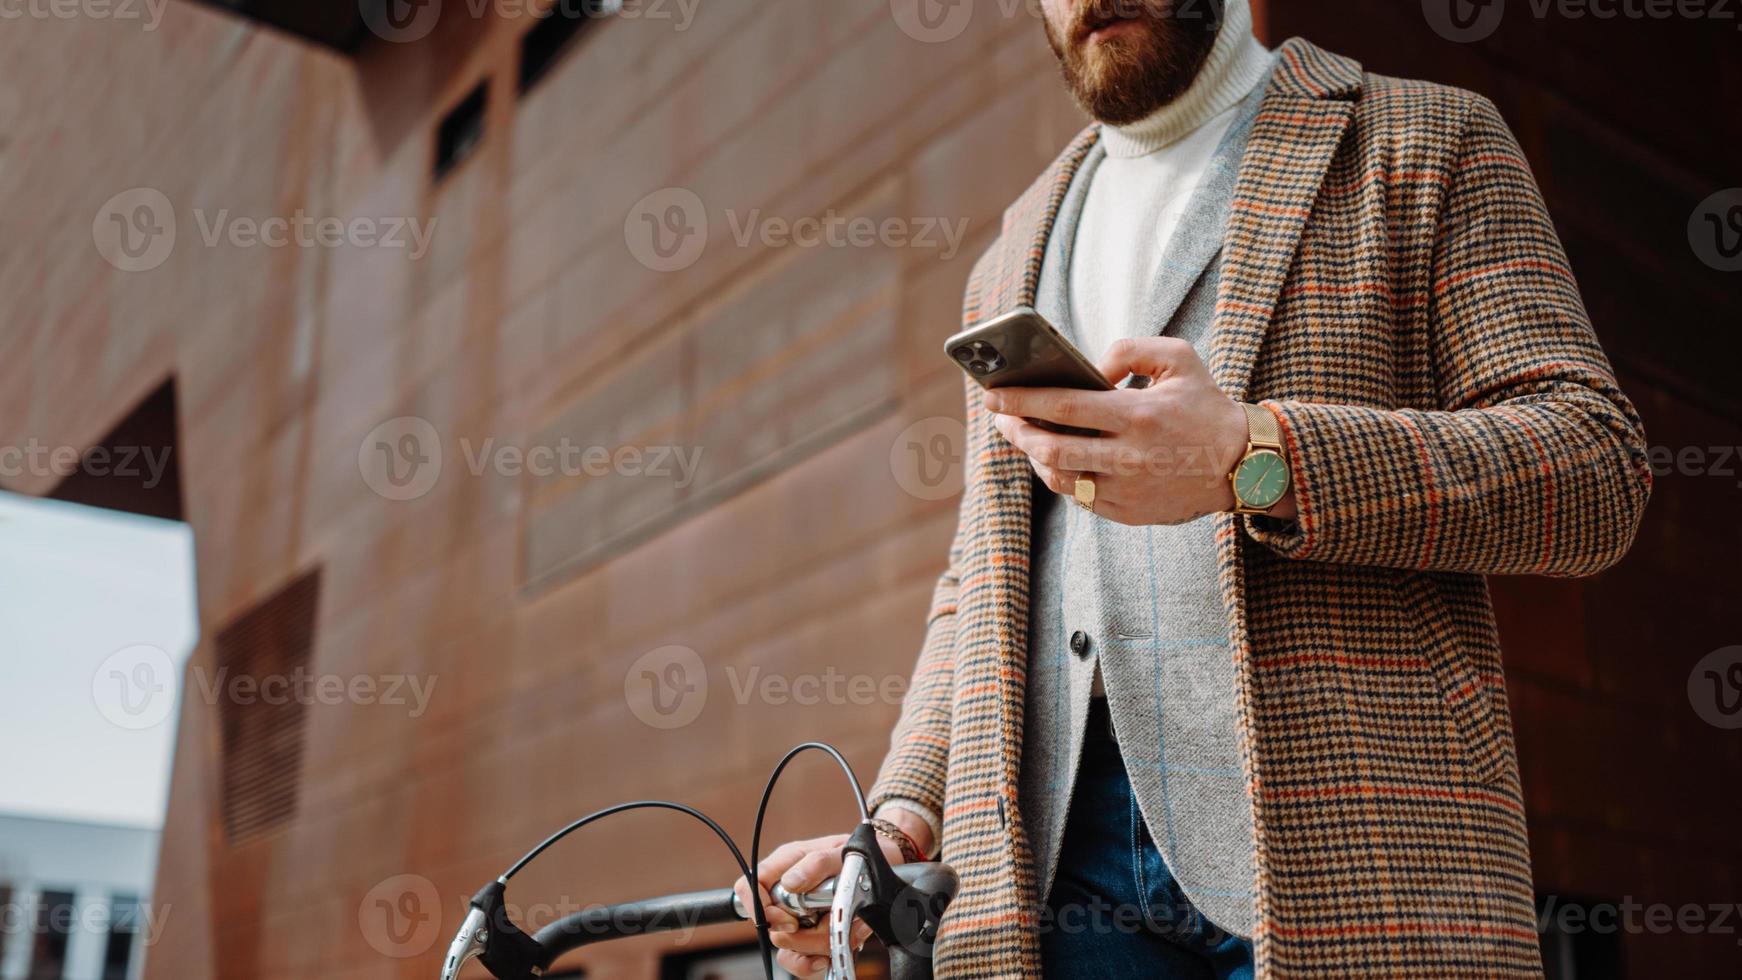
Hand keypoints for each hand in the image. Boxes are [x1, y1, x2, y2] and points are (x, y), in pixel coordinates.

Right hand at [731, 830, 910, 976]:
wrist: (883, 865)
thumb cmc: (857, 853)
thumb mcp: (840, 850)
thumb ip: (815, 863)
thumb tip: (790, 883)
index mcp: (785, 865)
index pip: (748, 887)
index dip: (759, 908)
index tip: (788, 919)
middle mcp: (786, 892)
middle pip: (772, 926)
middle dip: (803, 933)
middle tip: (828, 922)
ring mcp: (797, 916)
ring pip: (787, 947)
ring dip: (818, 945)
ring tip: (849, 929)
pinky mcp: (810, 935)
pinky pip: (797, 960)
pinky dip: (813, 962)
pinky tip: (829, 955)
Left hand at [985, 337, 1286, 524]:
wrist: (1243, 464)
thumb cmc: (1204, 405)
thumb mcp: (1179, 358)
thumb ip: (1128, 351)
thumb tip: (1088, 370)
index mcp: (1138, 415)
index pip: (1063, 405)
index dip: (1021, 399)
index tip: (993, 393)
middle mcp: (1128, 457)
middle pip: (1051, 448)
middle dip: (1017, 431)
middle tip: (1000, 417)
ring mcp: (1126, 490)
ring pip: (1059, 478)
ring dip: (1034, 457)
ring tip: (1025, 437)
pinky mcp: (1127, 513)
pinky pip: (1079, 496)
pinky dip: (1060, 476)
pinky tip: (1054, 458)